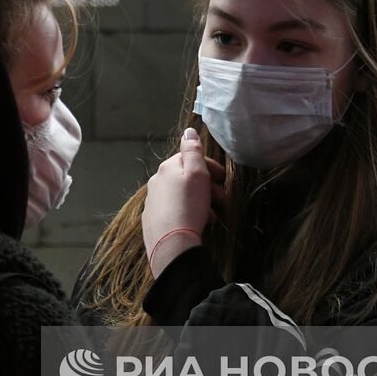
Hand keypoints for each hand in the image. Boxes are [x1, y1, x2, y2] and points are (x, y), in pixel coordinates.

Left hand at [142, 128, 223, 277]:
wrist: (172, 244)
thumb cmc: (188, 206)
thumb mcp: (196, 173)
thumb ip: (193, 150)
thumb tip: (188, 131)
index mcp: (167, 168)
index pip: (190, 159)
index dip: (209, 166)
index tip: (223, 178)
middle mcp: (156, 182)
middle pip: (186, 178)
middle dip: (207, 186)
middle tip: (223, 200)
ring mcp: (153, 203)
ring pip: (182, 196)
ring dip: (200, 202)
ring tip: (213, 215)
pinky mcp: (153, 222)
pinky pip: (175, 212)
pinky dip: (189, 213)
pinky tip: (199, 224)